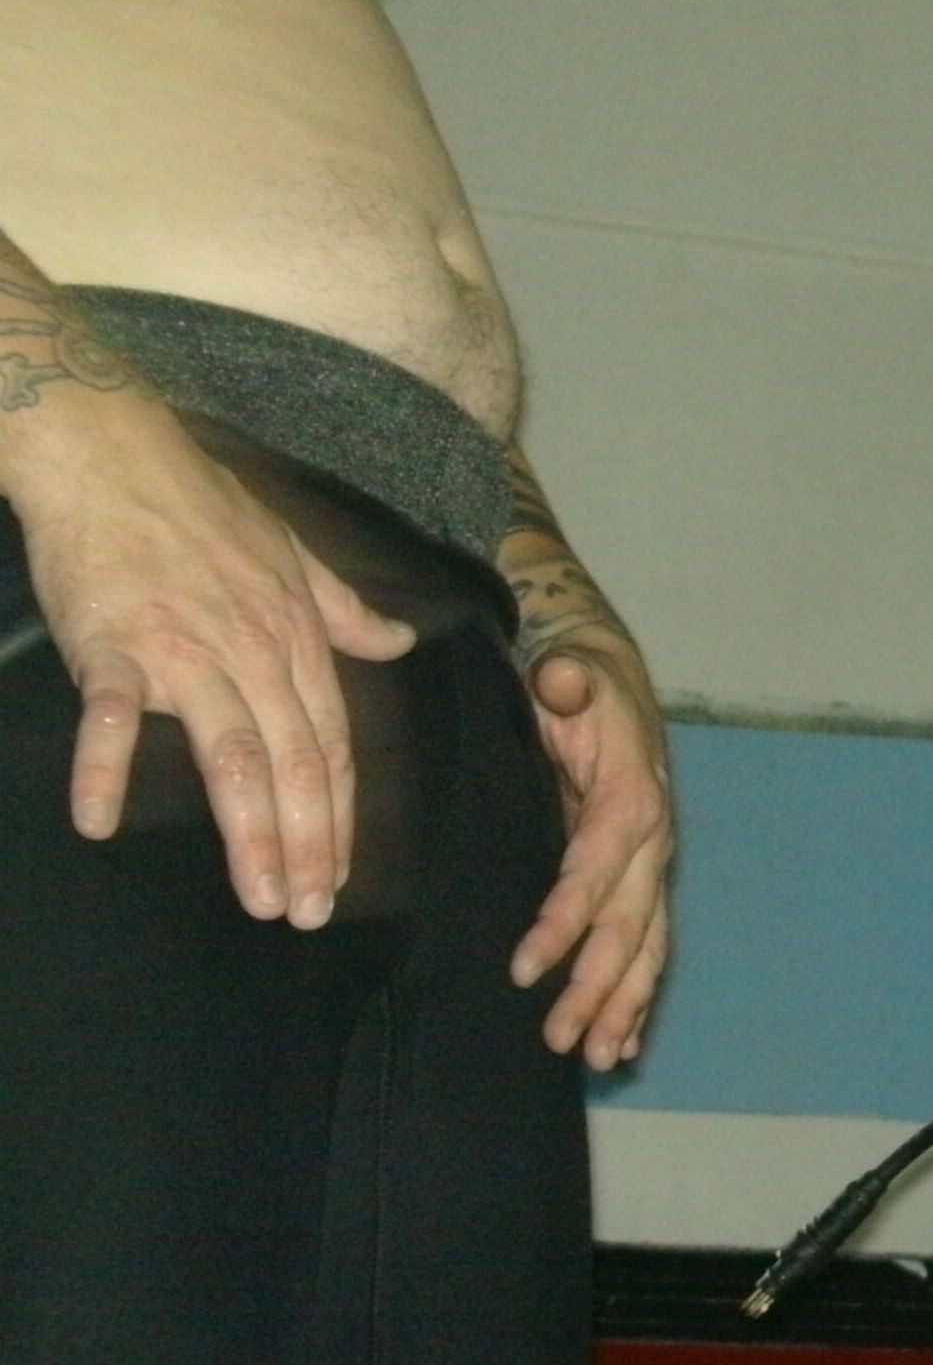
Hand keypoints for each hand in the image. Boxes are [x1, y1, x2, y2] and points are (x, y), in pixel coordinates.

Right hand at [22, 402, 414, 921]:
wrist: (114, 453)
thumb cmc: (201, 506)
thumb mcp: (295, 555)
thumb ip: (345, 610)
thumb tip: (400, 639)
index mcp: (296, 642)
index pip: (333, 747)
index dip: (341, 817)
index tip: (342, 877)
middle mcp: (253, 654)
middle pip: (295, 765)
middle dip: (309, 845)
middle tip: (307, 911)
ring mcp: (184, 651)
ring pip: (232, 755)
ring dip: (249, 831)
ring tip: (259, 896)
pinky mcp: (113, 644)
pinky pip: (113, 716)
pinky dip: (106, 766)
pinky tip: (99, 820)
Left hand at [510, 635, 673, 1067]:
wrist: (605, 673)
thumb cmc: (577, 678)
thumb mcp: (568, 668)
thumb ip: (564, 682)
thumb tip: (560, 680)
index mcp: (632, 797)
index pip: (597, 872)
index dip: (565, 923)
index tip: (524, 968)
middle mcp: (653, 840)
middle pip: (630, 927)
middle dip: (598, 987)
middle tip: (560, 1038)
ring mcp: (652, 864)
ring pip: (647, 946)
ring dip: (625, 1005)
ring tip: (598, 1057)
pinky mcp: (642, 878)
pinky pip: (648, 945)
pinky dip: (639, 995)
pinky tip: (624, 1039)